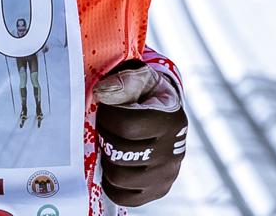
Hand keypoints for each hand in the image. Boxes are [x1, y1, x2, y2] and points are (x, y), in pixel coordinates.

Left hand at [93, 59, 187, 207]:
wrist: (166, 112)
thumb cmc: (148, 94)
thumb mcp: (141, 78)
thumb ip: (123, 82)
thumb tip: (103, 94)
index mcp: (170, 121)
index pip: (126, 126)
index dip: (107, 116)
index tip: (106, 109)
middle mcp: (172, 152)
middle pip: (120, 154)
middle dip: (106, 137)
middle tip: (107, 128)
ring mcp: (166, 174)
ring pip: (120, 176)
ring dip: (108, 159)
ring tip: (112, 145)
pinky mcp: (158, 190)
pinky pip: (125, 196)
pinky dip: (113, 183)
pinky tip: (115, 164)